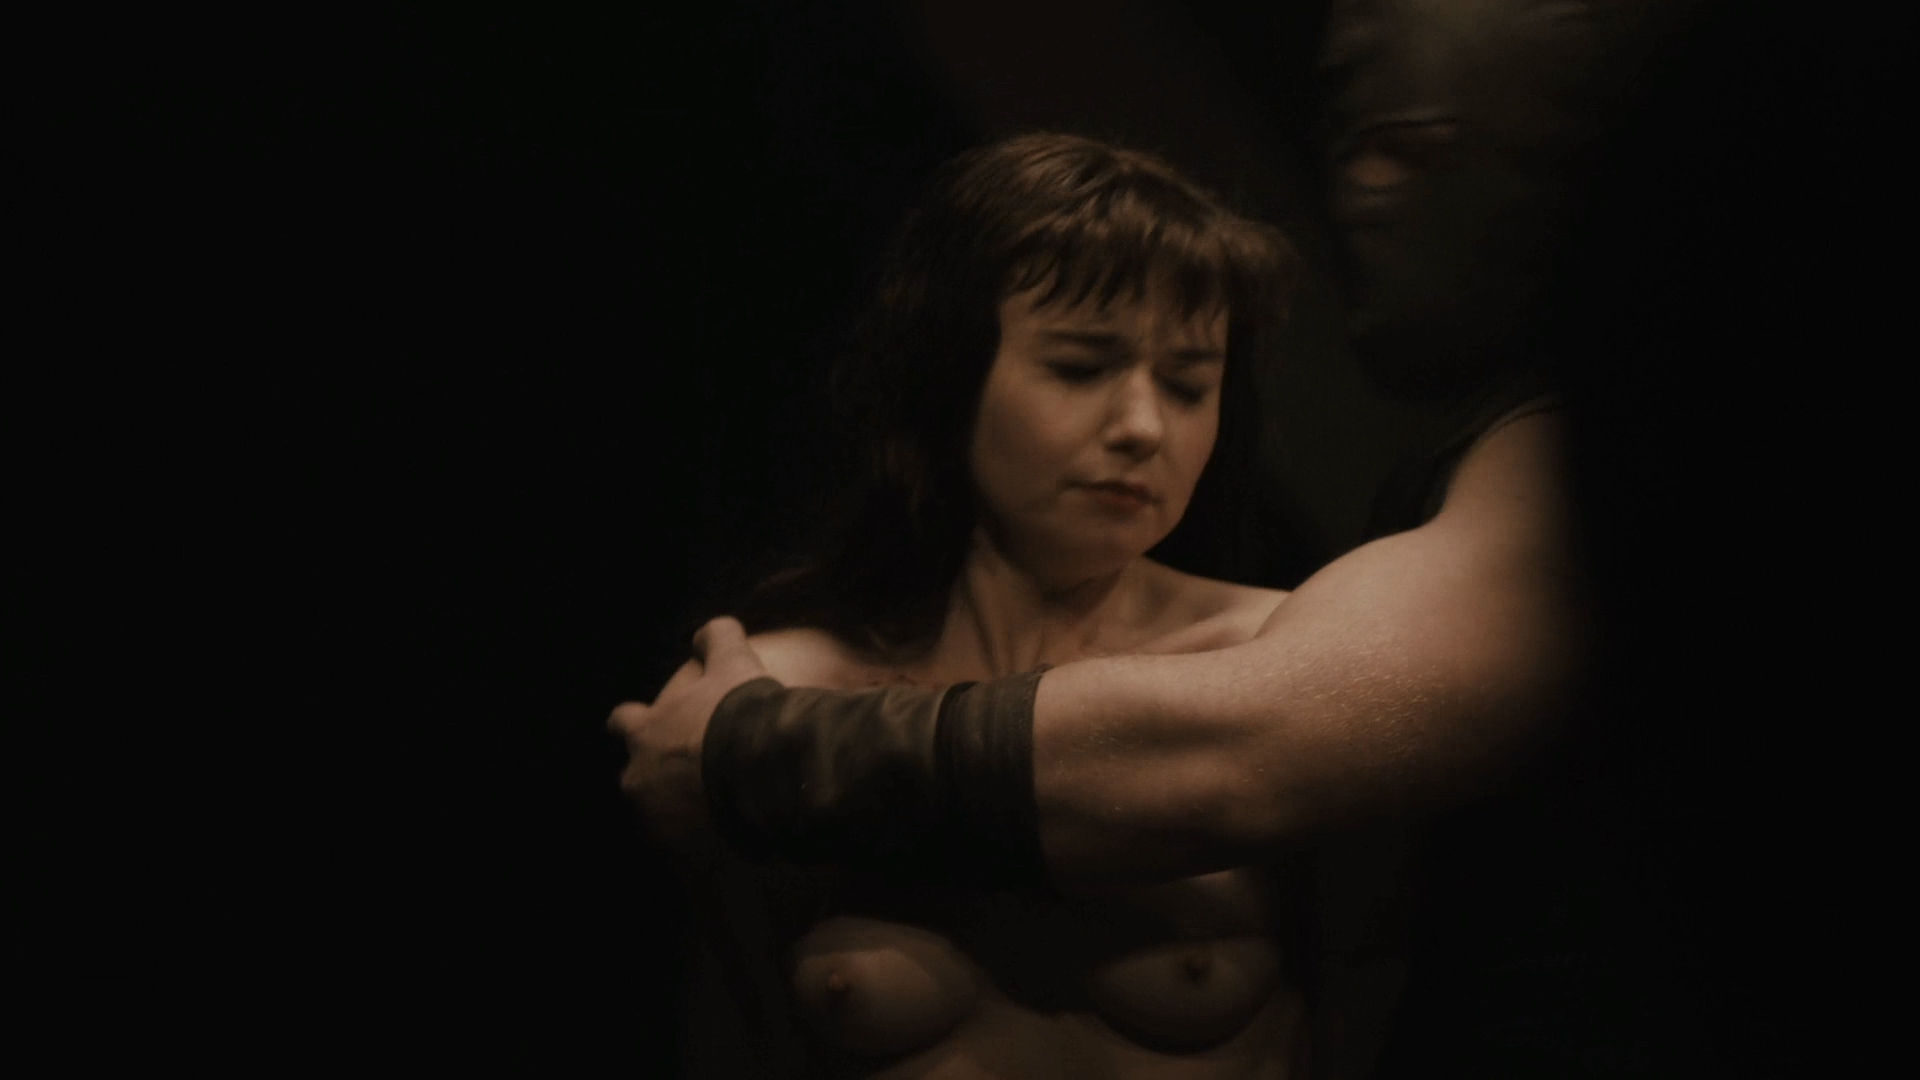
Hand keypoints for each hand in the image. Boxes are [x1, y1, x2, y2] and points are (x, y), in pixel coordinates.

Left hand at [608, 617, 770, 849]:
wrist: (761, 771)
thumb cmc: (738, 713)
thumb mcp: (733, 662)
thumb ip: (717, 639)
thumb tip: (709, 631)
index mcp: (645, 732)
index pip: (623, 722)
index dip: (633, 721)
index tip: (645, 724)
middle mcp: (641, 780)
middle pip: (636, 778)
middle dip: (654, 775)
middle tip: (687, 772)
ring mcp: (661, 820)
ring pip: (662, 815)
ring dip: (682, 809)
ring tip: (718, 805)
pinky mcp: (688, 851)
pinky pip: (694, 845)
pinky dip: (708, 838)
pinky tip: (735, 830)